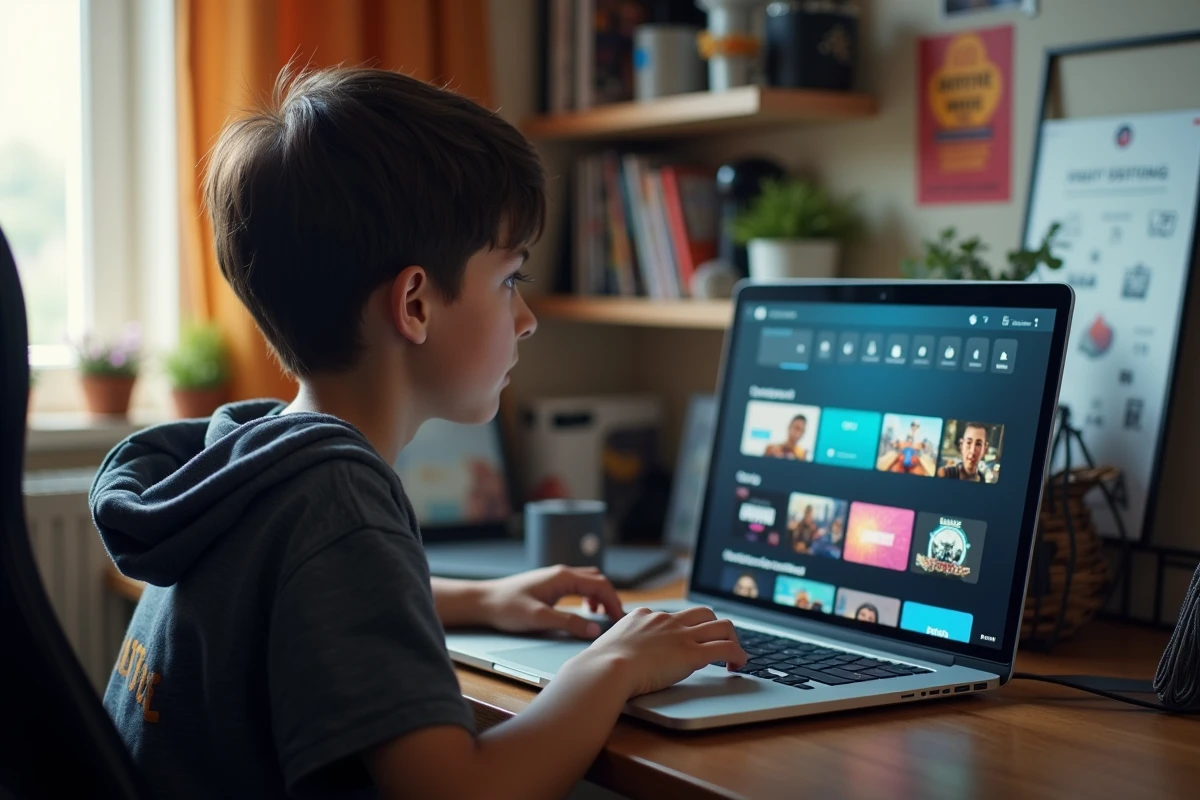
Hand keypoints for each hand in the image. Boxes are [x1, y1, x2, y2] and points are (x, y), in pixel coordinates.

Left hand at [477, 565, 624, 639]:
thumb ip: (568, 624)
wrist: (483, 601)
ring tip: (602, 616)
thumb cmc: (507, 608)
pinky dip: (587, 596)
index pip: (600, 584)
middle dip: (610, 598)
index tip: (621, 619)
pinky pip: (577, 586)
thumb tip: (595, 630)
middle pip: (597, 580)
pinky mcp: (549, 585)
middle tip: (615, 620)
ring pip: (588, 582)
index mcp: (562, 577)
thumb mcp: (539, 619)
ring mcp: (555, 578)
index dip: (614, 601)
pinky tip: (584, 610)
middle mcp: (561, 573)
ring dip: (599, 597)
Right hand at [570, 606, 747, 697]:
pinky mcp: (692, 653)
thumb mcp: (606, 649)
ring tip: (734, 655)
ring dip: (732, 638)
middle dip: (714, 626)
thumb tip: (604, 661)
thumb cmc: (599, 666)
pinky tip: (739, 665)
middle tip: (717, 644)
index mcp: (643, 616)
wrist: (605, 669)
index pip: (671, 616)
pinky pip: (726, 647)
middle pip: (703, 612)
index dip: (683, 629)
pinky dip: (739, 654)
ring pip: (722, 624)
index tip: (686, 641)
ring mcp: (680, 635)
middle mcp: (665, 620)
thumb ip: (613, 649)